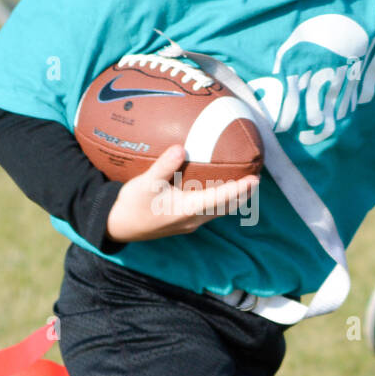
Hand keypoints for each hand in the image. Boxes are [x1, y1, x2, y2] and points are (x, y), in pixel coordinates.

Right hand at [106, 144, 259, 243]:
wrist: (118, 227)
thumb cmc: (131, 205)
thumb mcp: (145, 183)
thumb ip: (164, 166)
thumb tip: (181, 148)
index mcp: (187, 209)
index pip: (220, 199)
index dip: (240, 190)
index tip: (255, 179)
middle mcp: (193, 219)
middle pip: (227, 207)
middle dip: (243, 194)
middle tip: (256, 178)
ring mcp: (189, 224)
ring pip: (219, 211)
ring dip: (233, 199)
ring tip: (244, 183)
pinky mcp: (184, 223)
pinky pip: (209, 211)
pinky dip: (219, 200)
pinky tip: (217, 188)